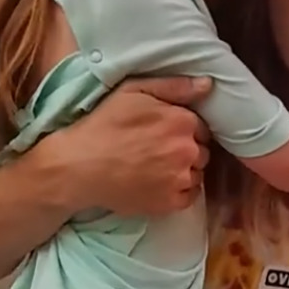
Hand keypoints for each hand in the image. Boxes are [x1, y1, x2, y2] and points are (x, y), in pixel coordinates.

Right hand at [44, 75, 212, 215]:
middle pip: (201, 151)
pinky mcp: (170, 203)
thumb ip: (173, 86)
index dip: (184, 130)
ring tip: (158, 170)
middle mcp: (188, 150)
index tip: (166, 134)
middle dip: (186, 150)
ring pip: (197, 174)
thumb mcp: (133, 91)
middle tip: (160, 152)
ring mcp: (180, 179)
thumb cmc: (104, 125)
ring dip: (184, 172)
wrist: (80, 167)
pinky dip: (180, 192)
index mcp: (182, 121)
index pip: (201, 127)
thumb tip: (208, 85)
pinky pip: (189, 197)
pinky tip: (159, 185)